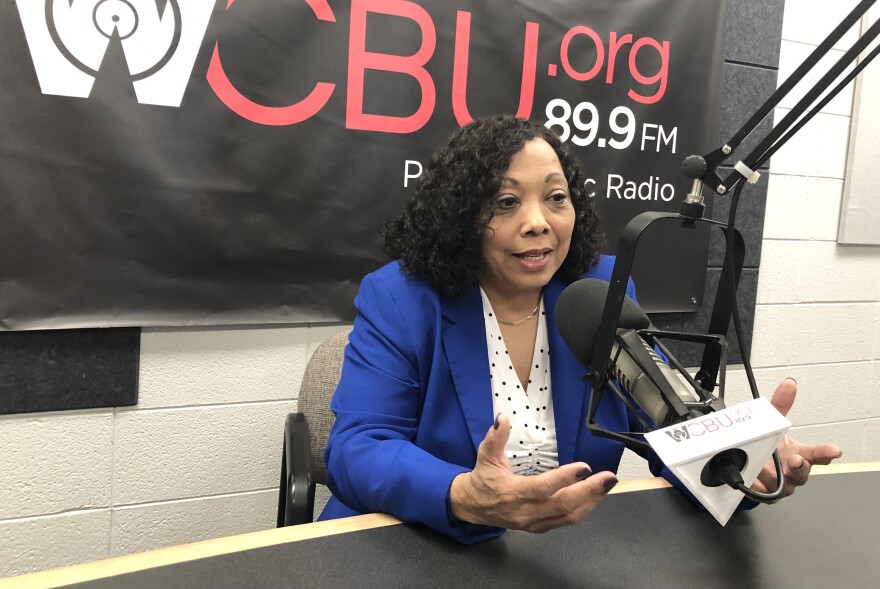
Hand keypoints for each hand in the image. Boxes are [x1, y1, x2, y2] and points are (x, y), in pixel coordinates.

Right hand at [448, 413, 618, 531]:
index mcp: (512, 493)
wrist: (473, 507)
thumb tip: (502, 418)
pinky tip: (594, 497)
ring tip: (607, 485)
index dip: (564, 478)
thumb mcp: (485, 455)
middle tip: (608, 478)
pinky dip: (583, 509)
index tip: (584, 467)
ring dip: (591, 501)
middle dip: (589, 491)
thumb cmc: (483, 480)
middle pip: (562, 505)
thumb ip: (495, 437)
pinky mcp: (540, 527)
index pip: (542, 487)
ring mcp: (534, 522)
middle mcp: (525, 511)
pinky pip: (566, 521)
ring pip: (568, 516)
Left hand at [751, 378, 842, 498]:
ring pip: (781, 484)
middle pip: (802, 473)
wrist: (754, 466)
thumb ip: (781, 405)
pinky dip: (756, 485)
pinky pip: (762, 492)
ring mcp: (782, 485)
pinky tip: (751, 479)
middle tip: (795, 459)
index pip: (818, 454)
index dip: (827, 452)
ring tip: (761, 465)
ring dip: (771, 474)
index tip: (834, 450)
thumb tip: (789, 384)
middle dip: (799, 467)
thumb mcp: (775, 425)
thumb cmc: (772, 448)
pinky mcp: (766, 494)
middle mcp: (794, 472)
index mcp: (800, 454)